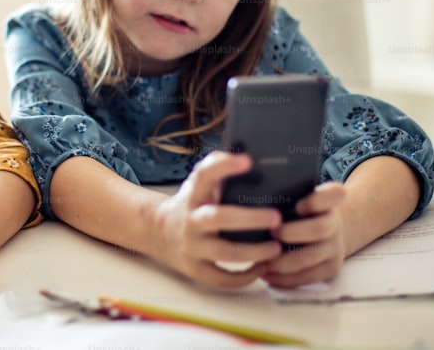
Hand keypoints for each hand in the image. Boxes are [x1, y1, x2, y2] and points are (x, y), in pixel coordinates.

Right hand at [149, 151, 283, 287]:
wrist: (157, 232)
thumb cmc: (190, 203)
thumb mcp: (197, 182)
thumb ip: (216, 167)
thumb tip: (247, 156)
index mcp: (194, 194)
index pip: (205, 175)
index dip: (224, 167)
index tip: (247, 160)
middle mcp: (191, 220)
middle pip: (219, 218)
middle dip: (250, 218)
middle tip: (277, 218)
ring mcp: (191, 246)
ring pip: (224, 253)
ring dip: (254, 252)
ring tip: (277, 248)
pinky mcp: (194, 269)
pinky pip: (221, 278)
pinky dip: (243, 278)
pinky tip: (262, 268)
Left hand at [260, 182, 347, 288]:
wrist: (329, 230)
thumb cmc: (303, 209)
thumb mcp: (301, 195)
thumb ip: (287, 194)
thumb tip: (253, 198)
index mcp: (330, 200)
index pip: (335, 194)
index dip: (317, 201)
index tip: (299, 206)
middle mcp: (336, 223)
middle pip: (320, 228)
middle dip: (292, 233)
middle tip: (271, 233)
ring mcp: (335, 247)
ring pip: (311, 257)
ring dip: (283, 261)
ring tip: (261, 261)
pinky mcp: (330, 267)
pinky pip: (308, 276)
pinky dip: (285, 278)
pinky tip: (266, 275)